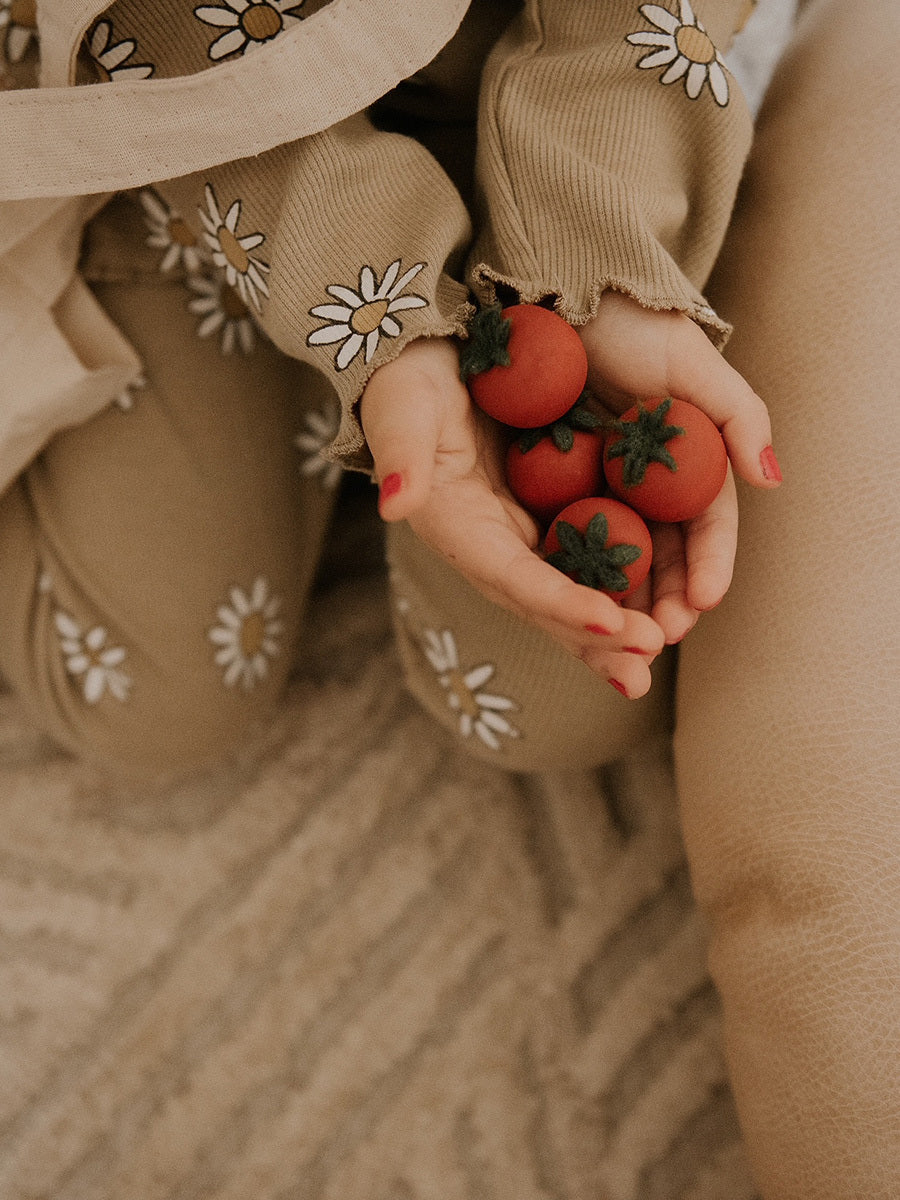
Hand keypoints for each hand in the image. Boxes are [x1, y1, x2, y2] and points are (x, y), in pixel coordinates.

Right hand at [360, 337, 665, 699]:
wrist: (431, 357)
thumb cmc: (411, 377)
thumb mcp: (402, 405)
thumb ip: (400, 452)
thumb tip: (395, 503)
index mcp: (458, 526)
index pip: (513, 576)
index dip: (559, 602)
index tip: (610, 621)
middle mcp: (491, 544)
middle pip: (546, 604)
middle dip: (595, 639)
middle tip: (646, 662)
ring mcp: (522, 534)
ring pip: (572, 593)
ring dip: (614, 629)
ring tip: (659, 651)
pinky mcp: (548, 515)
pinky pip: (589, 561)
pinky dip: (623, 586)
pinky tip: (665, 601)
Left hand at [578, 292, 781, 642]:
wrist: (556, 291)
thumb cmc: (630, 322)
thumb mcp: (688, 362)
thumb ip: (736, 415)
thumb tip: (772, 477)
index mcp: (686, 460)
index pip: (705, 524)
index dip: (710, 563)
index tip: (706, 599)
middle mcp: (643, 483)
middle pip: (662, 555)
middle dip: (667, 600)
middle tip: (661, 637)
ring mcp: (596, 489)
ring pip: (614, 560)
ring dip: (621, 603)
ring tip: (620, 639)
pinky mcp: (548, 489)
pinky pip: (562, 540)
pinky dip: (570, 575)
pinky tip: (570, 606)